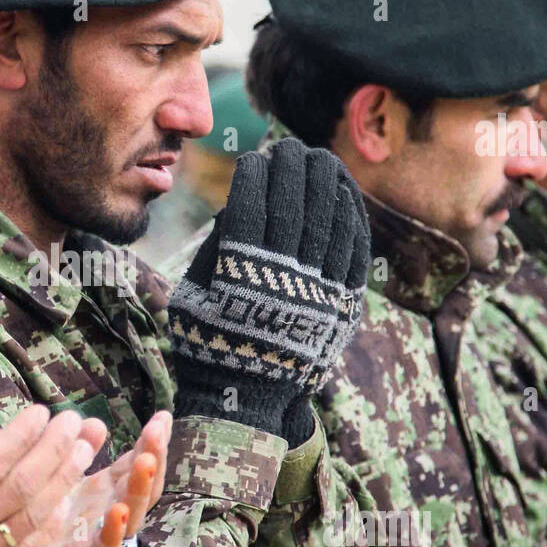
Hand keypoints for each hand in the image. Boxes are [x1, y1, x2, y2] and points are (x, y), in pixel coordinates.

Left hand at [52, 411, 170, 541]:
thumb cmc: (29, 527)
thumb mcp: (54, 481)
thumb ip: (75, 453)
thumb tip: (95, 422)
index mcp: (101, 495)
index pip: (135, 466)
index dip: (150, 443)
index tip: (163, 416)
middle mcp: (105, 519)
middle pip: (140, 489)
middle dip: (153, 459)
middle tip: (158, 430)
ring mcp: (96, 546)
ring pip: (129, 519)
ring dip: (139, 490)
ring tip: (146, 461)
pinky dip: (112, 534)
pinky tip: (117, 512)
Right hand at [167, 137, 369, 444]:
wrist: (246, 400)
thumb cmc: (210, 341)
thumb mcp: (193, 296)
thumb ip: (213, 250)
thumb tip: (235, 205)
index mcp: (237, 276)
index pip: (250, 207)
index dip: (254, 177)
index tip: (254, 159)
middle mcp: (281, 280)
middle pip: (293, 207)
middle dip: (292, 169)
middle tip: (289, 147)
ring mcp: (317, 292)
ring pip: (328, 223)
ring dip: (325, 183)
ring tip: (318, 157)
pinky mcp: (342, 305)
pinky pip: (354, 250)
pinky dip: (350, 216)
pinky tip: (343, 192)